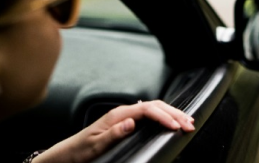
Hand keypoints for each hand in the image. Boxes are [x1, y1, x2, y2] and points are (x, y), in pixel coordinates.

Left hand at [33, 100, 194, 162]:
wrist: (68, 153)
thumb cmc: (81, 150)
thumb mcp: (95, 145)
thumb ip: (114, 133)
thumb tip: (131, 122)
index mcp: (118, 114)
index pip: (147, 109)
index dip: (164, 116)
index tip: (176, 126)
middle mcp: (123, 112)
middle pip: (154, 106)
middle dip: (174, 112)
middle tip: (190, 123)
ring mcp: (125, 116)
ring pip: (154, 108)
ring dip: (171, 113)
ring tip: (186, 120)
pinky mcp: (126, 122)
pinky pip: (149, 115)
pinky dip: (163, 116)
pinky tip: (170, 120)